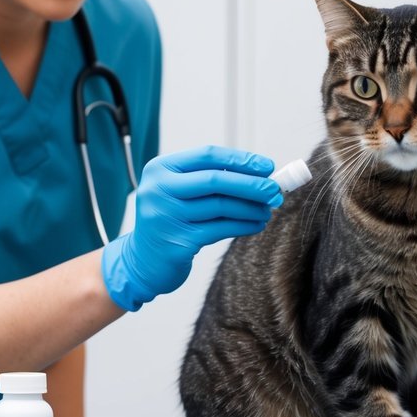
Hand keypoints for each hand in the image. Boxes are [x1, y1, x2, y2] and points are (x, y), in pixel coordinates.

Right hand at [102, 145, 281, 310]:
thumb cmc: (170, 219)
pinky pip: (220, 229)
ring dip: (251, 207)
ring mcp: (166, 217)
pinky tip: (256, 224)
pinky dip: (243, 225)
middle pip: (215, 180)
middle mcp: (159, 190)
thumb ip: (209, 179)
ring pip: (221, 207)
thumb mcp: (179, 191)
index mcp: (159, 169)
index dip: (241, 160)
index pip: (207, 156)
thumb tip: (259, 174)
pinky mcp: (178, 243)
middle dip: (251, 184)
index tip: (267, 166)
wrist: (142, 260)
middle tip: (275, 190)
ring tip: (268, 209)